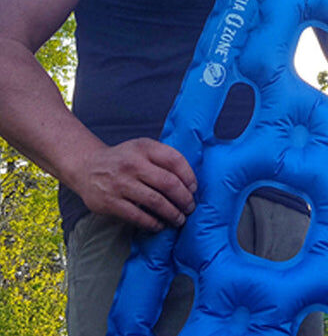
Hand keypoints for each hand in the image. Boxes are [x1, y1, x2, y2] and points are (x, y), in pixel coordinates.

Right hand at [75, 138, 196, 231]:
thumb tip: (189, 181)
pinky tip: (160, 225)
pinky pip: (138, 216)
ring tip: (179, 219)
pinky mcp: (110, 202)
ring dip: (172, 213)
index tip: (194, 188)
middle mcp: (133, 164)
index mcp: (144, 147)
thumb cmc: (123, 159)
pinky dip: (153, 223)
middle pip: (168, 183)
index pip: (175, 160)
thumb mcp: (142, 148)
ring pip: (156, 201)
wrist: (87, 167)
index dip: (189, 176)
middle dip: (184, 198)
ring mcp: (121, 183)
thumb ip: (162, 158)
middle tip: (190, 207)